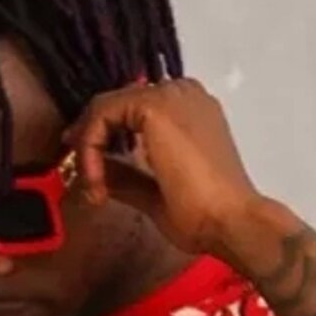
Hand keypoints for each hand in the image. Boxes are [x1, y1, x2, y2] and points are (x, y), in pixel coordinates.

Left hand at [64, 79, 261, 256]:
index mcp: (188, 109)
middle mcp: (180, 94)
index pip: (132, 111)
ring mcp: (168, 95)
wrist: (231, 221)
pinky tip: (97, 181)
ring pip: (105, 108)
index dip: (104, 138)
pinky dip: (90, 148)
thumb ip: (127, 175)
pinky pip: (102, 115)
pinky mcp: (153, 106)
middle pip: (116, 105)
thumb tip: (100, 171)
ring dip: (89, 148)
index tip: (92, 172)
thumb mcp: (155, 191)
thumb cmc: (205, 214)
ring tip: (93, 188)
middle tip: (84, 178)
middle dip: (91, 140)